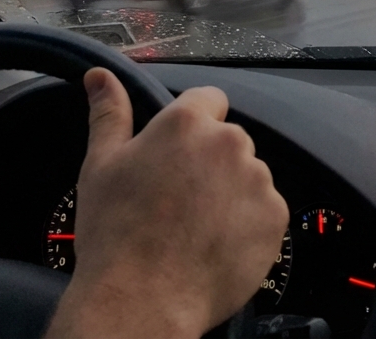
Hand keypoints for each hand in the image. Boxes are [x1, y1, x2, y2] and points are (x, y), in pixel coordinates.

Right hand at [46, 70, 287, 338]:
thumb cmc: (115, 232)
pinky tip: (216, 245)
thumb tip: (99, 75)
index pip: (208, 99)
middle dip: (210, 162)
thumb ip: (110, 113)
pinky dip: (247, 224)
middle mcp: (230, 142)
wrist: (143, 300)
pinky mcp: (275, 217)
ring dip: (231, 192)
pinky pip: (264, 210)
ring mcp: (258, 180)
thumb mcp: (101, 165)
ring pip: (248, 176)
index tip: (176, 153)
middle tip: (177, 199)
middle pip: (228, 141)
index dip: (192, 124)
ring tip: (195, 228)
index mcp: (188, 122)